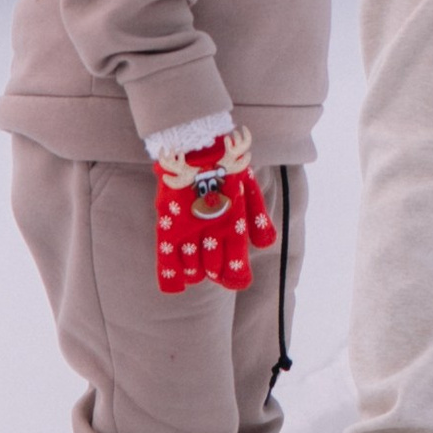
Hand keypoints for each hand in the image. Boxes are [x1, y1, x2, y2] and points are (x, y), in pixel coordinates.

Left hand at [154, 126, 279, 292]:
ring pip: (193, 270)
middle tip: (211, 247)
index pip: (236, 270)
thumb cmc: (226, 168)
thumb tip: (265, 245)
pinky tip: (174, 286)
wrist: (196, 146)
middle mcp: (211, 238)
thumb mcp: (248, 189)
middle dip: (213, 267)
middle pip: (213, 271)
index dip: (235, 278)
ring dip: (194, 267)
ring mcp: (189, 236)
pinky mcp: (168, 230)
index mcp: (232, 232)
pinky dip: (171, 277)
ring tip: (193, 247)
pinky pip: (167, 261)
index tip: (234, 276)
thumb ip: (258, 216)